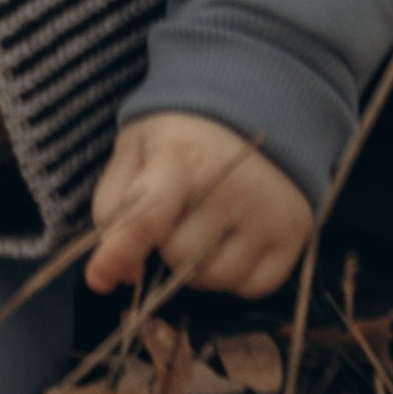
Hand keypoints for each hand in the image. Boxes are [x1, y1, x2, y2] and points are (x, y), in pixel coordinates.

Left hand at [84, 111, 312, 297]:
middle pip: (178, 257)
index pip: (146, 219)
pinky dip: (234, 275)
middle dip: (166, 244)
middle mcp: (231, 186)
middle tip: (175, 212)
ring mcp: (267, 212)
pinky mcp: (294, 234)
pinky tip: (232, 238)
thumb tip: (117, 272)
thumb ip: (113, 206)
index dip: (117, 254)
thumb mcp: (135, 147)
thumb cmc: (184, 132)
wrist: (254, 105)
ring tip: (203, 223)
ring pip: (214, 279)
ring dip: (198, 265)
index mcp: (183, 156)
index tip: (98, 278)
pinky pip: (251, 289)